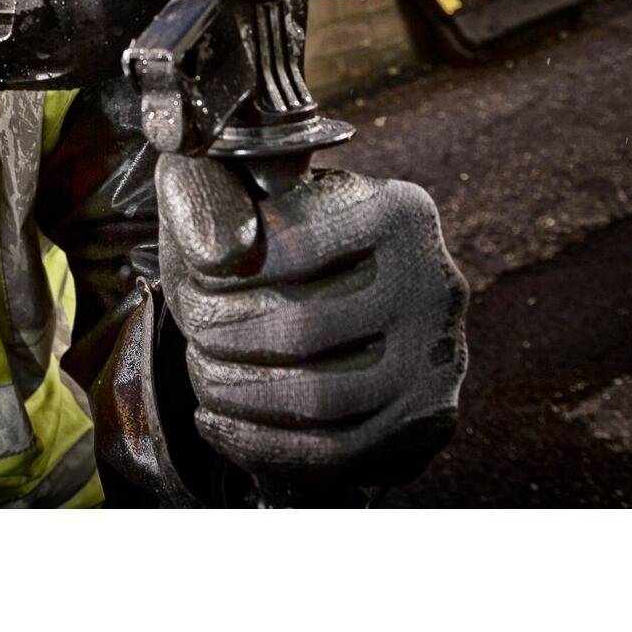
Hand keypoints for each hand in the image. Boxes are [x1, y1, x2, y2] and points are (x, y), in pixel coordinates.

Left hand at [154, 155, 468, 492]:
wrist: (340, 280)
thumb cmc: (270, 223)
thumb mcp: (235, 179)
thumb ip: (211, 195)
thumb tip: (216, 256)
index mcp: (397, 210)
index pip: (291, 247)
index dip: (221, 272)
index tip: (189, 278)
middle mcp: (436, 282)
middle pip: (305, 329)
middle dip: (224, 338)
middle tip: (191, 331)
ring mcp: (441, 357)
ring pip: (320, 399)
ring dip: (238, 394)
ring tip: (202, 373)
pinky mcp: (428, 418)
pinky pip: (337, 451)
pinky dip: (261, 443)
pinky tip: (217, 420)